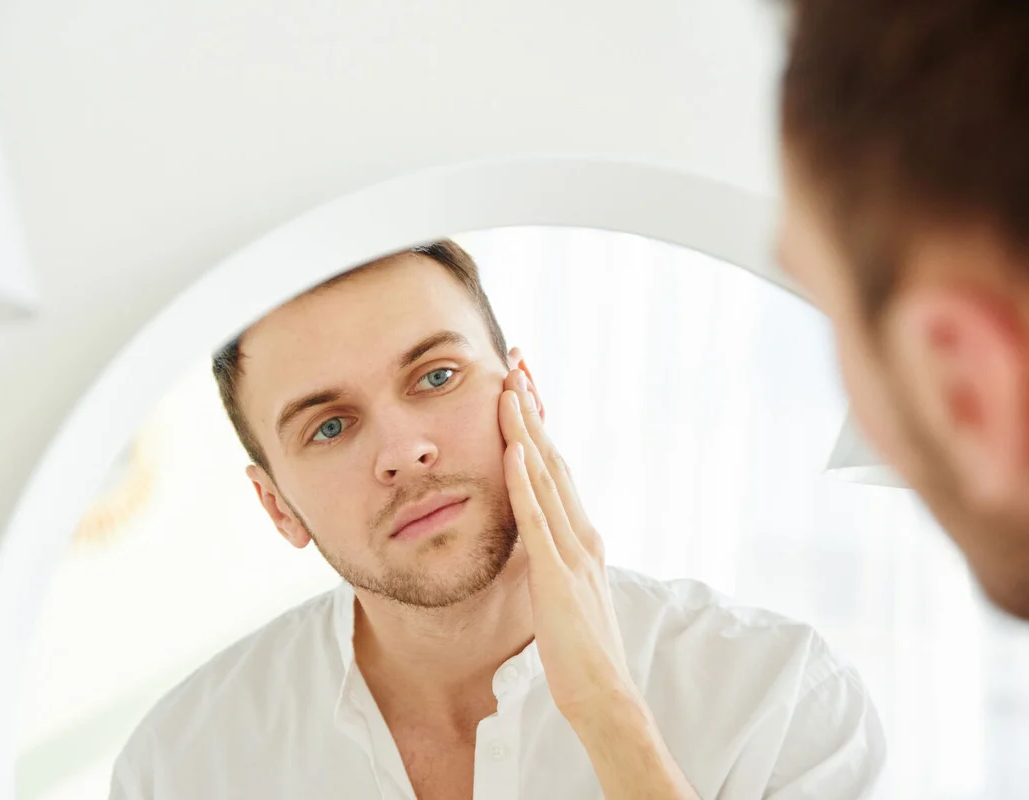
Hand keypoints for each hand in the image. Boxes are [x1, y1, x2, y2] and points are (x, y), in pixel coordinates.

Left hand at [499, 367, 697, 798]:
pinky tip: (513, 450)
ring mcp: (573, 552)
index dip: (539, 424)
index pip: (556, 466)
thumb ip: (557, 557)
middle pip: (554, 457)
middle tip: (517, 362)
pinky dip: (525, 482)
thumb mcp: (567, 589)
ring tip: (509, 388)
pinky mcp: (557, 575)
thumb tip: (540, 536)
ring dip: (527, 430)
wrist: (607, 695)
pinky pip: (538, 521)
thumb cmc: (582, 649)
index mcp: (582, 536)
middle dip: (534, 408)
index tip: (523, 385)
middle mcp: (583, 534)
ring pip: (547, 478)